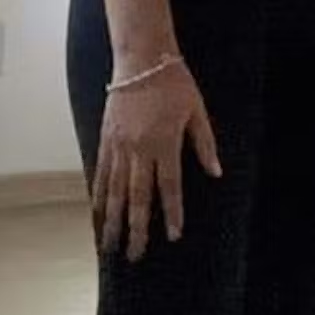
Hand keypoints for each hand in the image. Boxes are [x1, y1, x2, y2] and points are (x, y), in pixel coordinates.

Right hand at [94, 61, 220, 261]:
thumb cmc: (175, 83)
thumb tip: (216, 172)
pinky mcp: (106, 139)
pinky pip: (101, 173)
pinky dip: (99, 196)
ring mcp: (119, 145)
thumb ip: (204, 144)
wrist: (141, 58)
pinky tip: (97, 214)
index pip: (169, 187)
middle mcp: (139, 149)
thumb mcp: (197, 111)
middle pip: (137, 197)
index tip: (173, 236)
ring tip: (109, 245)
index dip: (172, 213)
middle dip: (136, 228)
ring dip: (113, 220)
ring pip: (114, 190)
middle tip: (134, 255)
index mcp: (165, 143)